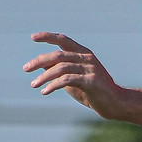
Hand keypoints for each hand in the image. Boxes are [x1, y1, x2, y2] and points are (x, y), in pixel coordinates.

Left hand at [23, 33, 141, 128]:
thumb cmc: (93, 92)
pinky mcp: (91, 81)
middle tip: (26, 69)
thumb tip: (41, 63)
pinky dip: (53, 85)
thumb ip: (59, 70)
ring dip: (44, 76)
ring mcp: (90, 69)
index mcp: (84, 53)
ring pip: (61, 68)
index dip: (48, 37)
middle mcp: (87, 58)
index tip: (33, 37)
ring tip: (34, 84)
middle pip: (58, 55)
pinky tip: (45, 91)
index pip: (63, 40)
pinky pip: (67, 80)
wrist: (115, 104)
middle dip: (39, 61)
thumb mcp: (73, 79)